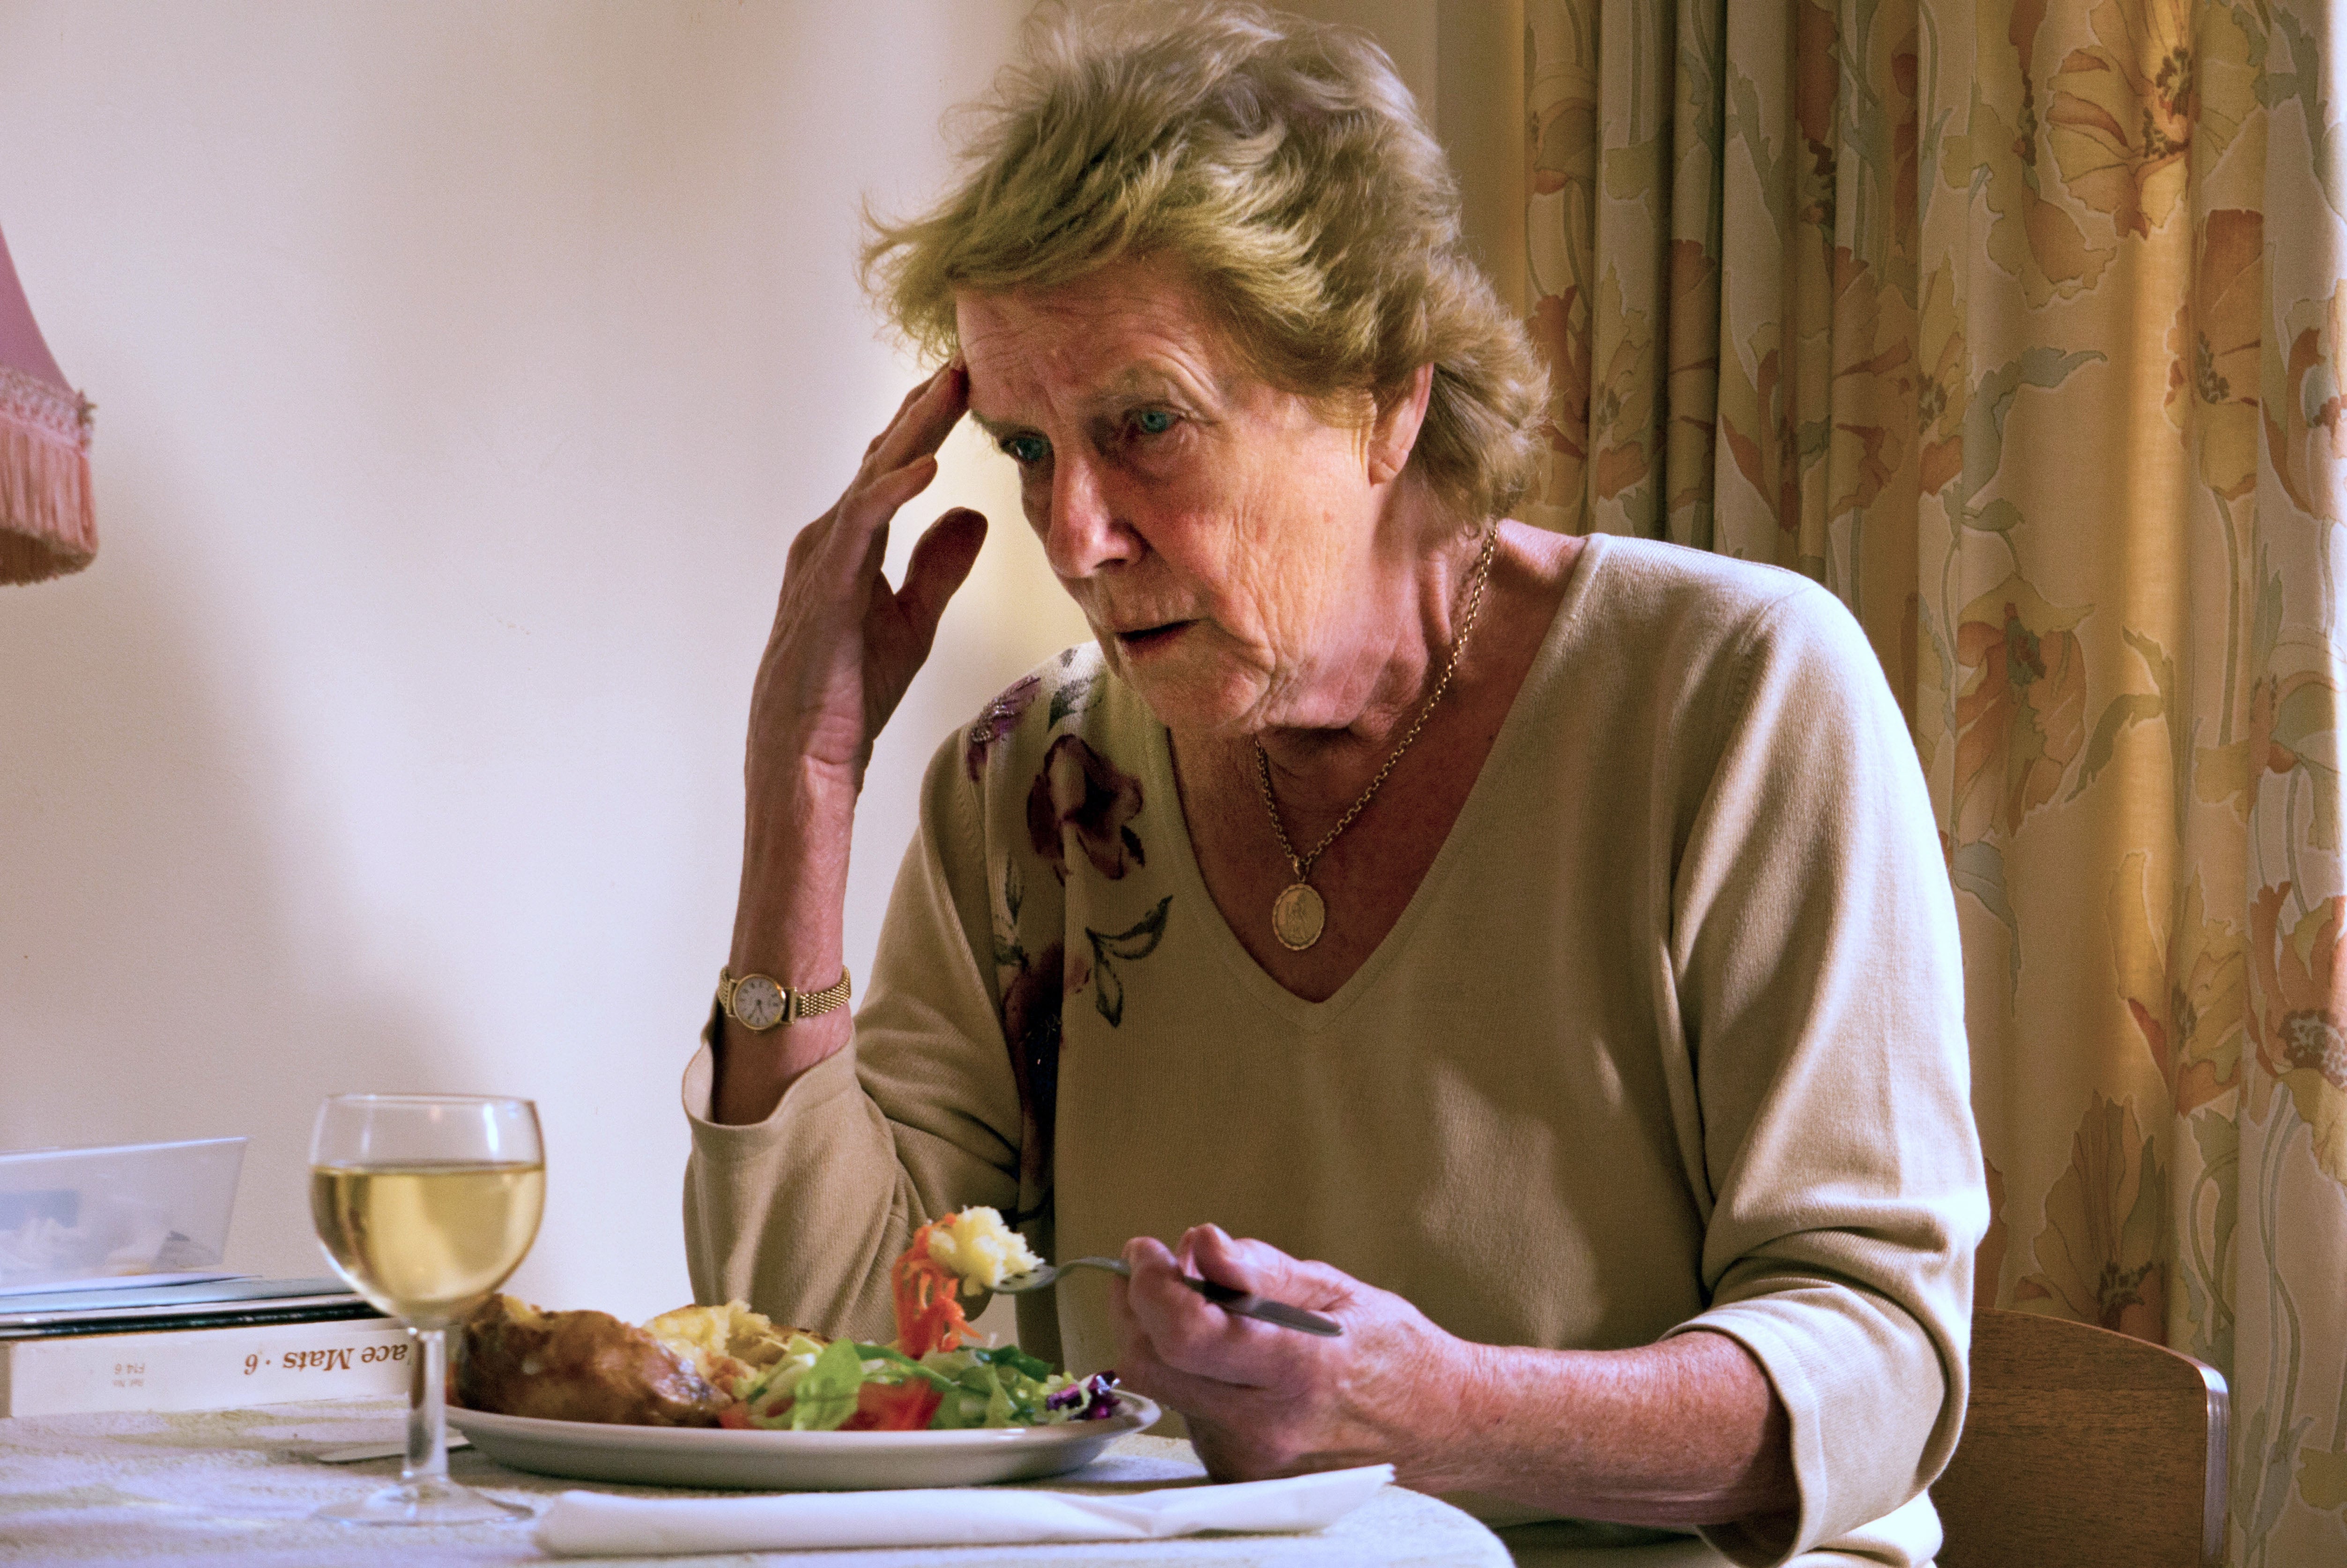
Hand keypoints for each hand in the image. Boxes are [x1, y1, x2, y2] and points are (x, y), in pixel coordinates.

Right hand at [749, 363, 987, 792]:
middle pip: (882, 457)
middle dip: (924, 405)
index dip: (928, 421)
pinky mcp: (826, 588)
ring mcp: (823, 559)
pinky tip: (929, 467)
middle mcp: (830, 538)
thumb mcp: (913, 619)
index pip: (892, 466)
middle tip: (965, 356)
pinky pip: (861, 527)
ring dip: (914, 430)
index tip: (967, 379)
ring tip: (953, 387)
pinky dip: (893, 492)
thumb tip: (972, 514)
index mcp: (850, 543)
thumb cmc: (851, 692)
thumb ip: (938, 566)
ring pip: (872, 477)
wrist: (809, 753)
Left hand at [1108, 1225, 1480, 1489]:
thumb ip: (1260, 1270)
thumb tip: (1198, 1243)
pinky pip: (1190, 1417)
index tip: (1144, 1250)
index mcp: (1297, 1372)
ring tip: (1215, 1317)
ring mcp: (1250, 1463)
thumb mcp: (1336, 1290)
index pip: (1187, 1333)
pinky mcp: (1240, 1478)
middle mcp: (1266, 1428)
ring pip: (1167, 1392)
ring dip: (1168, 1343)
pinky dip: (1194, 1379)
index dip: (1150, 1285)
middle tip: (1154, 1271)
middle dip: (1136, 1309)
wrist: (1440, 1428)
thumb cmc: (1394, 1351)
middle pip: (1152, 1368)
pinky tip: (1234, 1366)